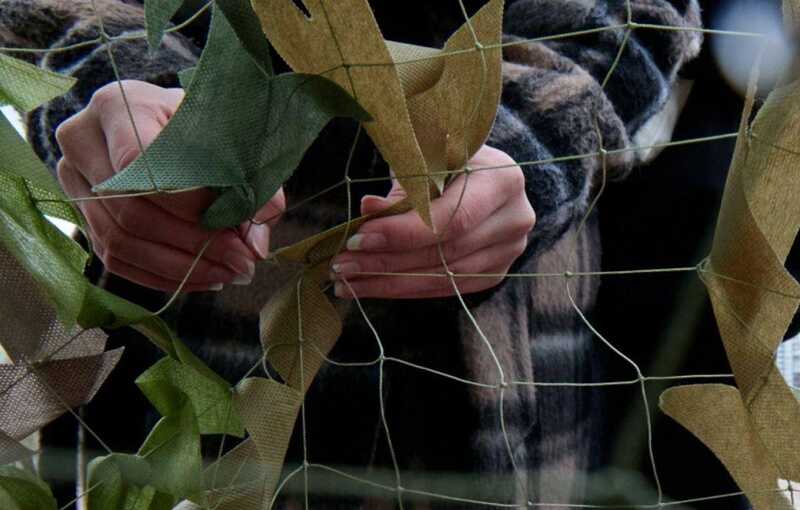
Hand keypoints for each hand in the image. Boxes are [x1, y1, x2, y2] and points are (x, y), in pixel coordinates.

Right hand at [55, 80, 284, 291]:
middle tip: (241, 261)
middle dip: (194, 244)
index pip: (139, 161)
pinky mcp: (80, 216)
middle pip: (130, 209)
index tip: (234, 222)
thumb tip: (256, 246)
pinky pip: (115, 260)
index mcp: (119, 105)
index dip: (186, 200)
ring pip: (120, 241)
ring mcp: (73, 181)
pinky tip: (202, 278)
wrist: (164, 121)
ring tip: (228, 273)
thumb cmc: (201, 125)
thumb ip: (252, 183)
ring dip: (181, 268)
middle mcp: (83, 140)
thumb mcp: (231, 137)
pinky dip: (163, 276)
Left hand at [330, 145, 534, 298]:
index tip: (358, 238)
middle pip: (445, 252)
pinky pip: (445, 289)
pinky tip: (369, 287)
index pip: (453, 218)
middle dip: (387, 261)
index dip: (404, 232)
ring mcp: (509, 251)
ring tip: (346, 281)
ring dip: (389, 283)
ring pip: (443, 278)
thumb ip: (403, 181)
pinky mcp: (494, 273)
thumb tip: (369, 209)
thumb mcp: (428, 155)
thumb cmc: (449, 157)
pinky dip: (405, 289)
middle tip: (341, 265)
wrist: (481, 173)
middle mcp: (515, 219)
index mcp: (503, 180)